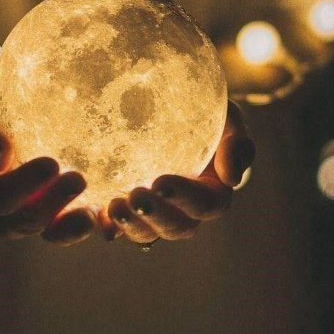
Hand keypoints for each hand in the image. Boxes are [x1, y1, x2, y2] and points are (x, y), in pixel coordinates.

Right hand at [0, 91, 95, 245]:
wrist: (18, 112)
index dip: (19, 188)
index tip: (50, 163)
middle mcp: (6, 212)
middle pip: (23, 222)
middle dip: (50, 206)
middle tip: (78, 178)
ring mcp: (38, 216)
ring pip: (52, 233)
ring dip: (72, 227)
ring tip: (93, 213)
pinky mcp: (66, 214)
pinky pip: (80, 227)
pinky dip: (98, 228)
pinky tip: (113, 222)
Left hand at [101, 100, 254, 242]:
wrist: (169, 101)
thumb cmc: (204, 107)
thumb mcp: (228, 116)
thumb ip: (237, 142)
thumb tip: (232, 179)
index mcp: (212, 191)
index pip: (206, 205)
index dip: (186, 199)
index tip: (161, 182)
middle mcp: (185, 208)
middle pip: (176, 227)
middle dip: (156, 217)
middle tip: (134, 197)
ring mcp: (155, 212)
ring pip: (147, 233)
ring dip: (131, 225)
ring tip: (113, 206)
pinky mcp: (128, 208)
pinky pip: (118, 226)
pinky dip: (108, 226)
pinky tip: (95, 216)